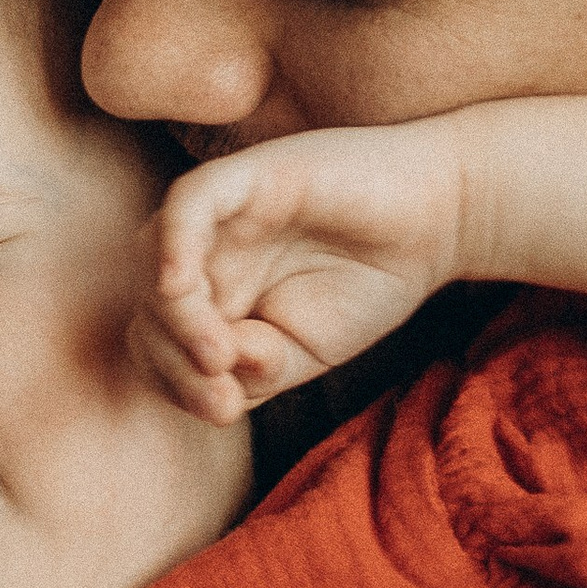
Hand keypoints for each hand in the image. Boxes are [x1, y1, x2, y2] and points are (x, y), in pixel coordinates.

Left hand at [133, 121, 473, 420]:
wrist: (440, 221)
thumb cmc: (371, 283)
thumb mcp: (306, 352)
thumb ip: (255, 368)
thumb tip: (215, 369)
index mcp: (211, 297)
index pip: (155, 344)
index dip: (175, 383)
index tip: (225, 411)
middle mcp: (202, 253)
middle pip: (145, 308)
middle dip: (174, 362)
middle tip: (224, 395)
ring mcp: (219, 214)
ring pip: (152, 260)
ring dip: (176, 320)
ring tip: (220, 355)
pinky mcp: (245, 176)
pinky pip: (185, 205)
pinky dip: (172, 245)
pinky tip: (179, 286)